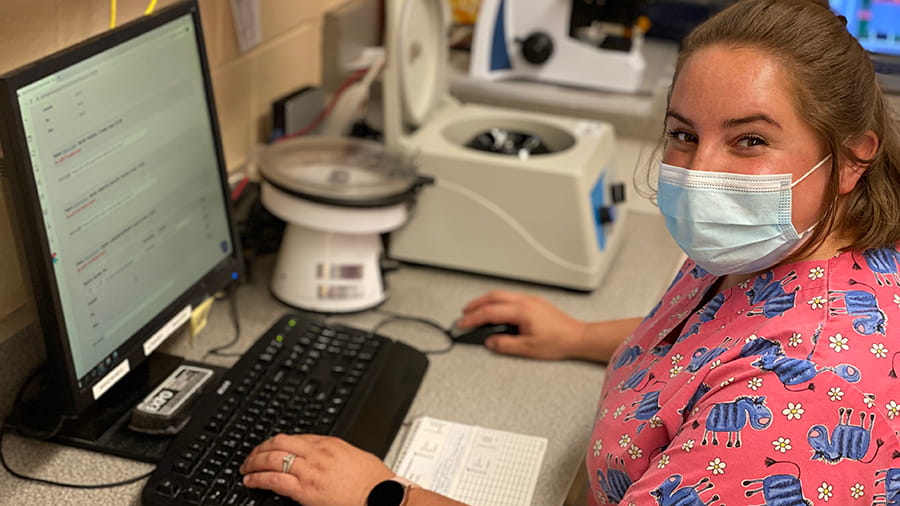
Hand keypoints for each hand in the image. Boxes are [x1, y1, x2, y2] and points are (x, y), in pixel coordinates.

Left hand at [240, 434, 392, 505]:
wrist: (380, 495)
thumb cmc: (373, 482)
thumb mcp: (354, 457)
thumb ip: (335, 454)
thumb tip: (324, 457)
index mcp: (329, 443)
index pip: (296, 437)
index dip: (278, 443)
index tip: (271, 448)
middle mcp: (317, 454)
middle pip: (279, 443)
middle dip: (261, 448)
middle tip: (252, 456)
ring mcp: (310, 471)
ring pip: (272, 458)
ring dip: (254, 462)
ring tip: (246, 468)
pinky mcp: (305, 490)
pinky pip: (274, 480)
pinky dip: (258, 478)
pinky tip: (250, 481)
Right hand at [458, 290, 586, 359]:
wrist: (577, 337)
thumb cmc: (558, 342)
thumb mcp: (528, 349)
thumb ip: (505, 345)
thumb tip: (490, 341)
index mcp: (521, 311)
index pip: (490, 312)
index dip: (472, 318)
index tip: (462, 324)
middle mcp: (525, 301)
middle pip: (492, 297)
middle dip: (475, 305)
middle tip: (464, 314)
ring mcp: (530, 299)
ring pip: (501, 295)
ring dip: (486, 301)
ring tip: (476, 312)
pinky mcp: (534, 302)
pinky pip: (510, 297)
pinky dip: (497, 301)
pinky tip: (495, 310)